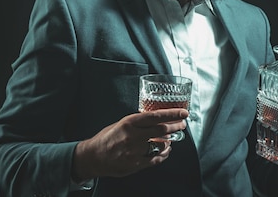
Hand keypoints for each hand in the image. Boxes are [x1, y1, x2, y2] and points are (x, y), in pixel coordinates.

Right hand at [72, 108, 188, 181]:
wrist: (93, 156)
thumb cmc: (108, 138)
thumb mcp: (122, 124)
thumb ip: (138, 122)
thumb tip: (157, 118)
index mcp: (129, 122)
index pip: (155, 116)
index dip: (172, 114)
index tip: (183, 113)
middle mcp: (133, 136)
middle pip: (162, 130)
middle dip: (176, 126)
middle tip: (182, 125)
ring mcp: (134, 151)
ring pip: (161, 145)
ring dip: (170, 142)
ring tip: (171, 139)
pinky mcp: (135, 164)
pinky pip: (156, 159)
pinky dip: (163, 154)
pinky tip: (166, 151)